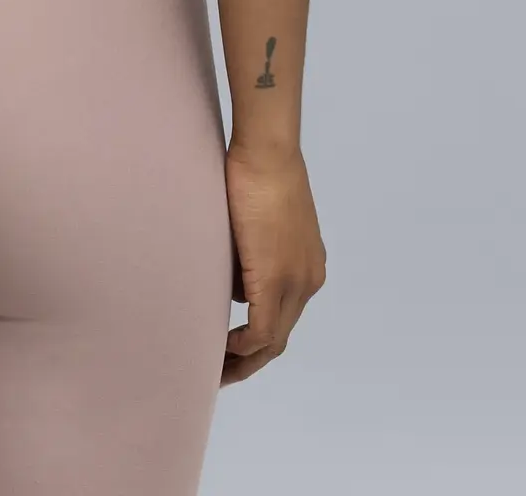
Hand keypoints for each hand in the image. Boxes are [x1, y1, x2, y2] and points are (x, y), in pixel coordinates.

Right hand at [222, 140, 324, 384]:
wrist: (268, 152)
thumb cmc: (257, 172)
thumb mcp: (257, 224)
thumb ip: (251, 258)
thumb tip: (235, 286)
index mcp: (307, 267)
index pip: (284, 318)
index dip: (259, 340)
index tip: (232, 348)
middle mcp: (308, 281)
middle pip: (281, 337)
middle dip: (250, 359)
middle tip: (221, 373)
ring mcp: (295, 281)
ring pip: (273, 340)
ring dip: (244, 357)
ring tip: (216, 366)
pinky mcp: (274, 278)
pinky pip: (261, 329)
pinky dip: (242, 344)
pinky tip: (221, 347)